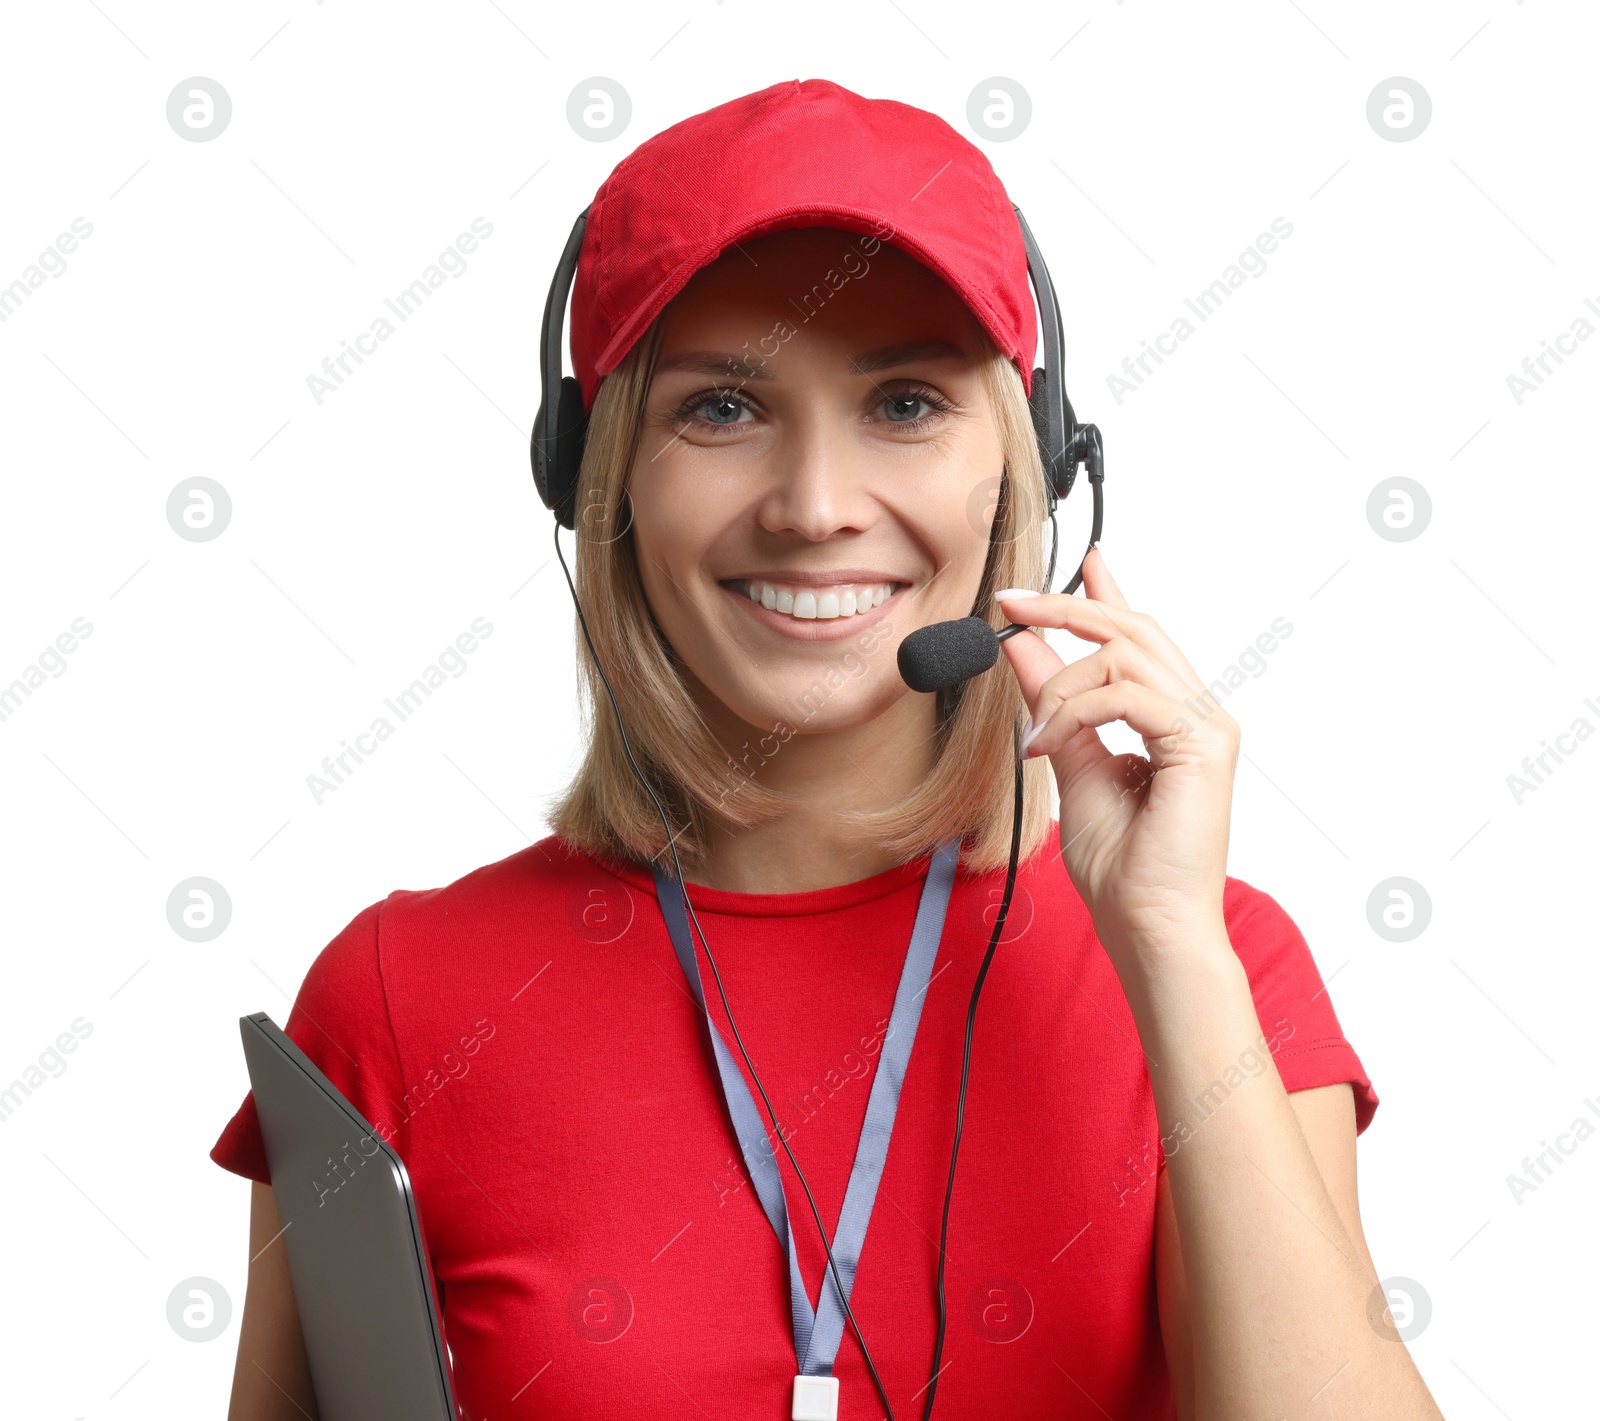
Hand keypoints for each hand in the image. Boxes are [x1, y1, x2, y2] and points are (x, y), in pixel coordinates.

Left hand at [996, 546, 1239, 967]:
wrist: (1149, 925)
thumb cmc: (1122, 865)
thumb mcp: (1070, 762)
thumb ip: (1054, 703)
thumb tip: (1024, 650)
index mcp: (1172, 718)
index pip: (1140, 638)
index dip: (1109, 595)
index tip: (1084, 561)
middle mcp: (1197, 713)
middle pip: (1133, 629)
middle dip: (1066, 608)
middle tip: (1010, 605)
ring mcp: (1205, 726)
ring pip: (1126, 653)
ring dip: (1062, 679)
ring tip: (1035, 727)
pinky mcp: (1201, 746)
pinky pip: (1128, 695)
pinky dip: (1077, 709)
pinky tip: (1048, 742)